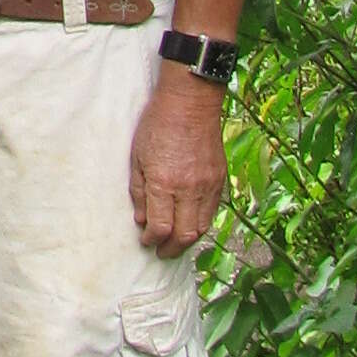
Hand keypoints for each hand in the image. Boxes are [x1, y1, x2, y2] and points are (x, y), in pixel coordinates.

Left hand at [129, 68, 228, 254]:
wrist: (191, 103)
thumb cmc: (157, 125)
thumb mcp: (137, 156)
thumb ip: (139, 192)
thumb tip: (142, 220)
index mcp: (164, 183)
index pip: (160, 227)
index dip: (152, 240)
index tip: (146, 240)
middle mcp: (188, 189)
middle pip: (184, 235)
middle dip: (171, 250)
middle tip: (162, 253)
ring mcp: (207, 185)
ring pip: (201, 228)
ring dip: (187, 240)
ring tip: (176, 243)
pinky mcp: (220, 179)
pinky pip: (212, 212)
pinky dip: (200, 224)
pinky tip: (190, 223)